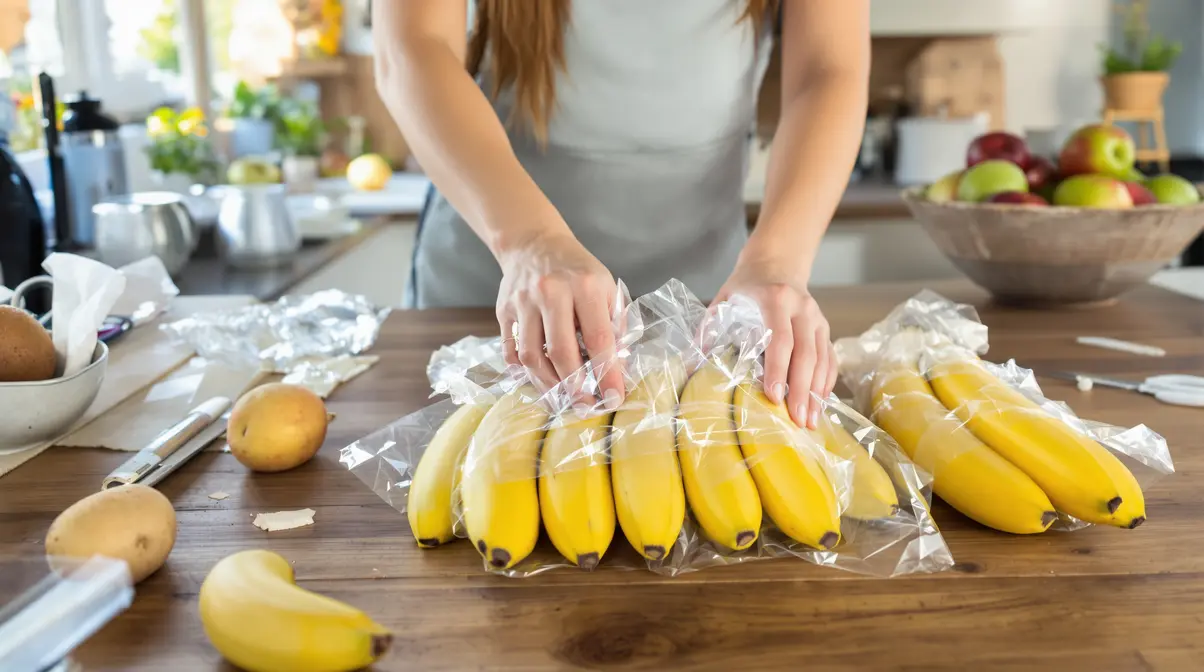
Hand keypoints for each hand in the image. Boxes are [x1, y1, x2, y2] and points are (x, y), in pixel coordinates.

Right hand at [496, 229, 624, 406]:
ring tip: (563, 398)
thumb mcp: (606, 287)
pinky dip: (523, 372)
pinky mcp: (503, 311)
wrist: (534, 244)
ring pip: (531, 356)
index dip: (608, 373)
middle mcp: (551, 292)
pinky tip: (539, 380)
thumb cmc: (578, 271)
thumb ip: (614, 325)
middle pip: (561, 352)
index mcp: (584, 286)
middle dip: (575, 387)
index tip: (614, 397)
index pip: (599, 339)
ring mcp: (523, 302)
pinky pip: (511, 351)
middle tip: (586, 406)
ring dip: (548, 384)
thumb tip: (617, 367)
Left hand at [711, 260, 835, 429]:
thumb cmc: (746, 287)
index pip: (780, 339)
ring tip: (809, 422)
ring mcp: (817, 318)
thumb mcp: (723, 299)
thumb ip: (708, 329)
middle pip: (806, 353)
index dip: (778, 369)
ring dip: (816, 392)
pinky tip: (818, 405)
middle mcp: (802, 308)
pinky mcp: (825, 329)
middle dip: (801, 389)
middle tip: (796, 420)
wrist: (776, 264)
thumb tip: (690, 365)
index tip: (773, 396)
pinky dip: (826, 383)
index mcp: (775, 299)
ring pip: (822, 359)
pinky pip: (830, 359)